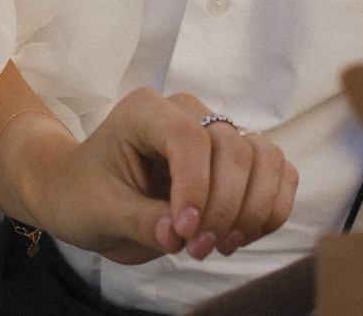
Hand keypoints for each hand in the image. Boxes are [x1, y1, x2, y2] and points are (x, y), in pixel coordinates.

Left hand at [6, 90, 298, 265]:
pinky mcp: (235, 158)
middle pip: (234, 149)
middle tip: (199, 250)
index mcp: (145, 111)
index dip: (198, 188)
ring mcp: (215, 131)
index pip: (190, 137)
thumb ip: (141, 221)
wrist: (84, 193)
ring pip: (265, 157)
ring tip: (223, 246)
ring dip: (254, 209)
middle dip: (225, 208)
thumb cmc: (84, 194)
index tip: (185, 234)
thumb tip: (182, 236)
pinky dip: (271, 207)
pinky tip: (242, 235)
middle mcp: (186, 112)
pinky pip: (278, 171)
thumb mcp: (100, 211)